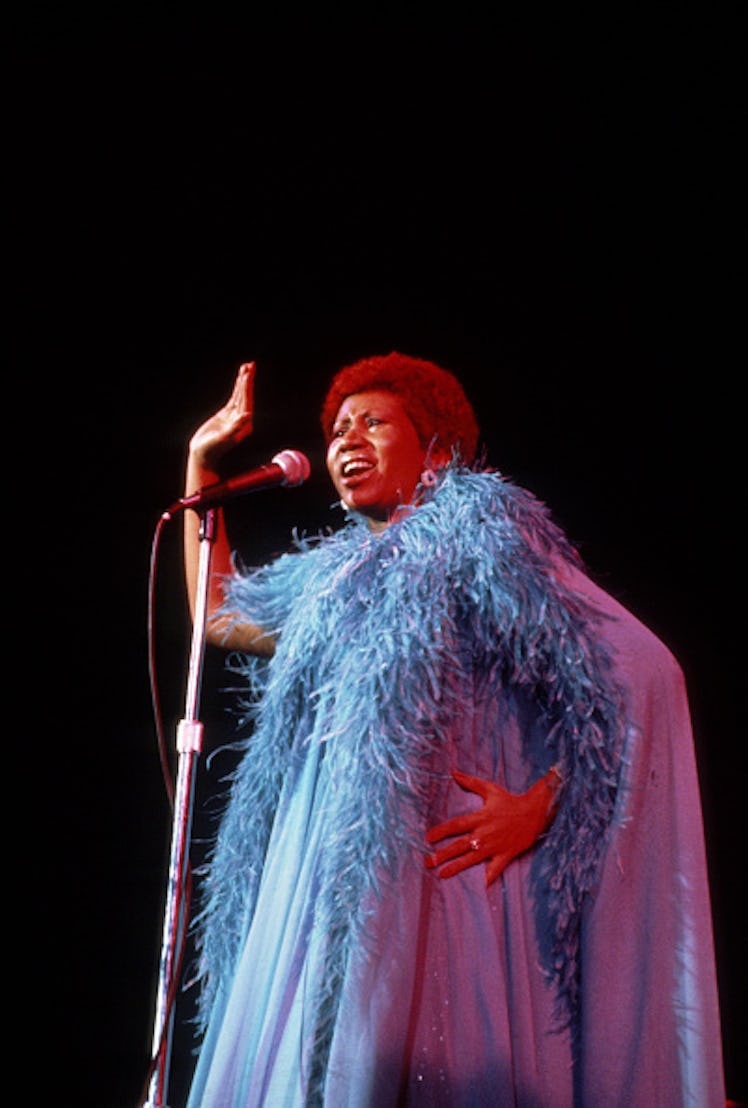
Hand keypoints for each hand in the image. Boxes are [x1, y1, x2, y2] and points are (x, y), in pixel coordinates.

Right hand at [188, 361, 255, 468]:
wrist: (203, 455)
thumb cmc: (212, 449)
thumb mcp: (223, 438)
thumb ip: (236, 426)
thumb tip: (247, 415)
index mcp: (244, 425)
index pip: (247, 402)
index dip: (247, 388)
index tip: (247, 375)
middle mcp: (242, 420)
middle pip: (246, 396)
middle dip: (247, 381)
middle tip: (250, 365)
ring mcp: (235, 417)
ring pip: (240, 395)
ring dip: (243, 382)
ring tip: (246, 367)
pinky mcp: (227, 415)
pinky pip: (234, 398)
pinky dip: (237, 388)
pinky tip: (239, 379)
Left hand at [424, 768, 559, 886]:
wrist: (534, 812)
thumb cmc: (510, 800)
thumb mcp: (490, 789)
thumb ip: (471, 782)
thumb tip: (453, 772)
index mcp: (480, 818)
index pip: (456, 825)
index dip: (441, 831)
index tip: (428, 838)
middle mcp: (485, 833)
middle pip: (460, 845)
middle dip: (443, 854)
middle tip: (428, 862)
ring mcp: (494, 846)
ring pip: (472, 859)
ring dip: (456, 867)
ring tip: (442, 874)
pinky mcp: (505, 855)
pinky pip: (494, 869)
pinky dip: (487, 878)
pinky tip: (477, 887)